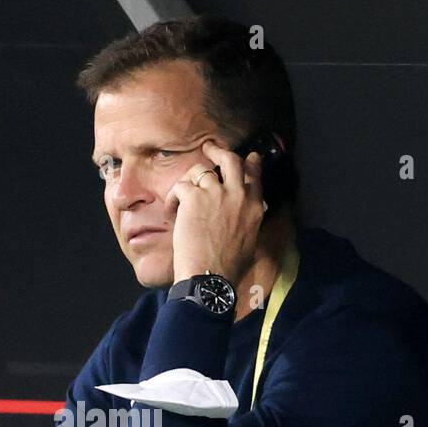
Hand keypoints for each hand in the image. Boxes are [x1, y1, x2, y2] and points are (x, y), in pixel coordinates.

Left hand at [166, 138, 267, 283]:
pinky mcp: (194, 198)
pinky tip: (172, 213)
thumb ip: (248, 223)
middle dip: (219, 151)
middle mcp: (238, 195)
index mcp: (254, 207)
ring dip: (188, 181)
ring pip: (200, 170)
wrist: (210, 278)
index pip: (255, 175)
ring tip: (181, 198)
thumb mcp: (250, 243)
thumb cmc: (228, 269)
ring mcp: (216, 194)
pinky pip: (181, 186)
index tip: (249, 157)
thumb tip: (245, 220)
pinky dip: (173, 198)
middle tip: (209, 148)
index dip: (250, 163)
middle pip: (231, 160)